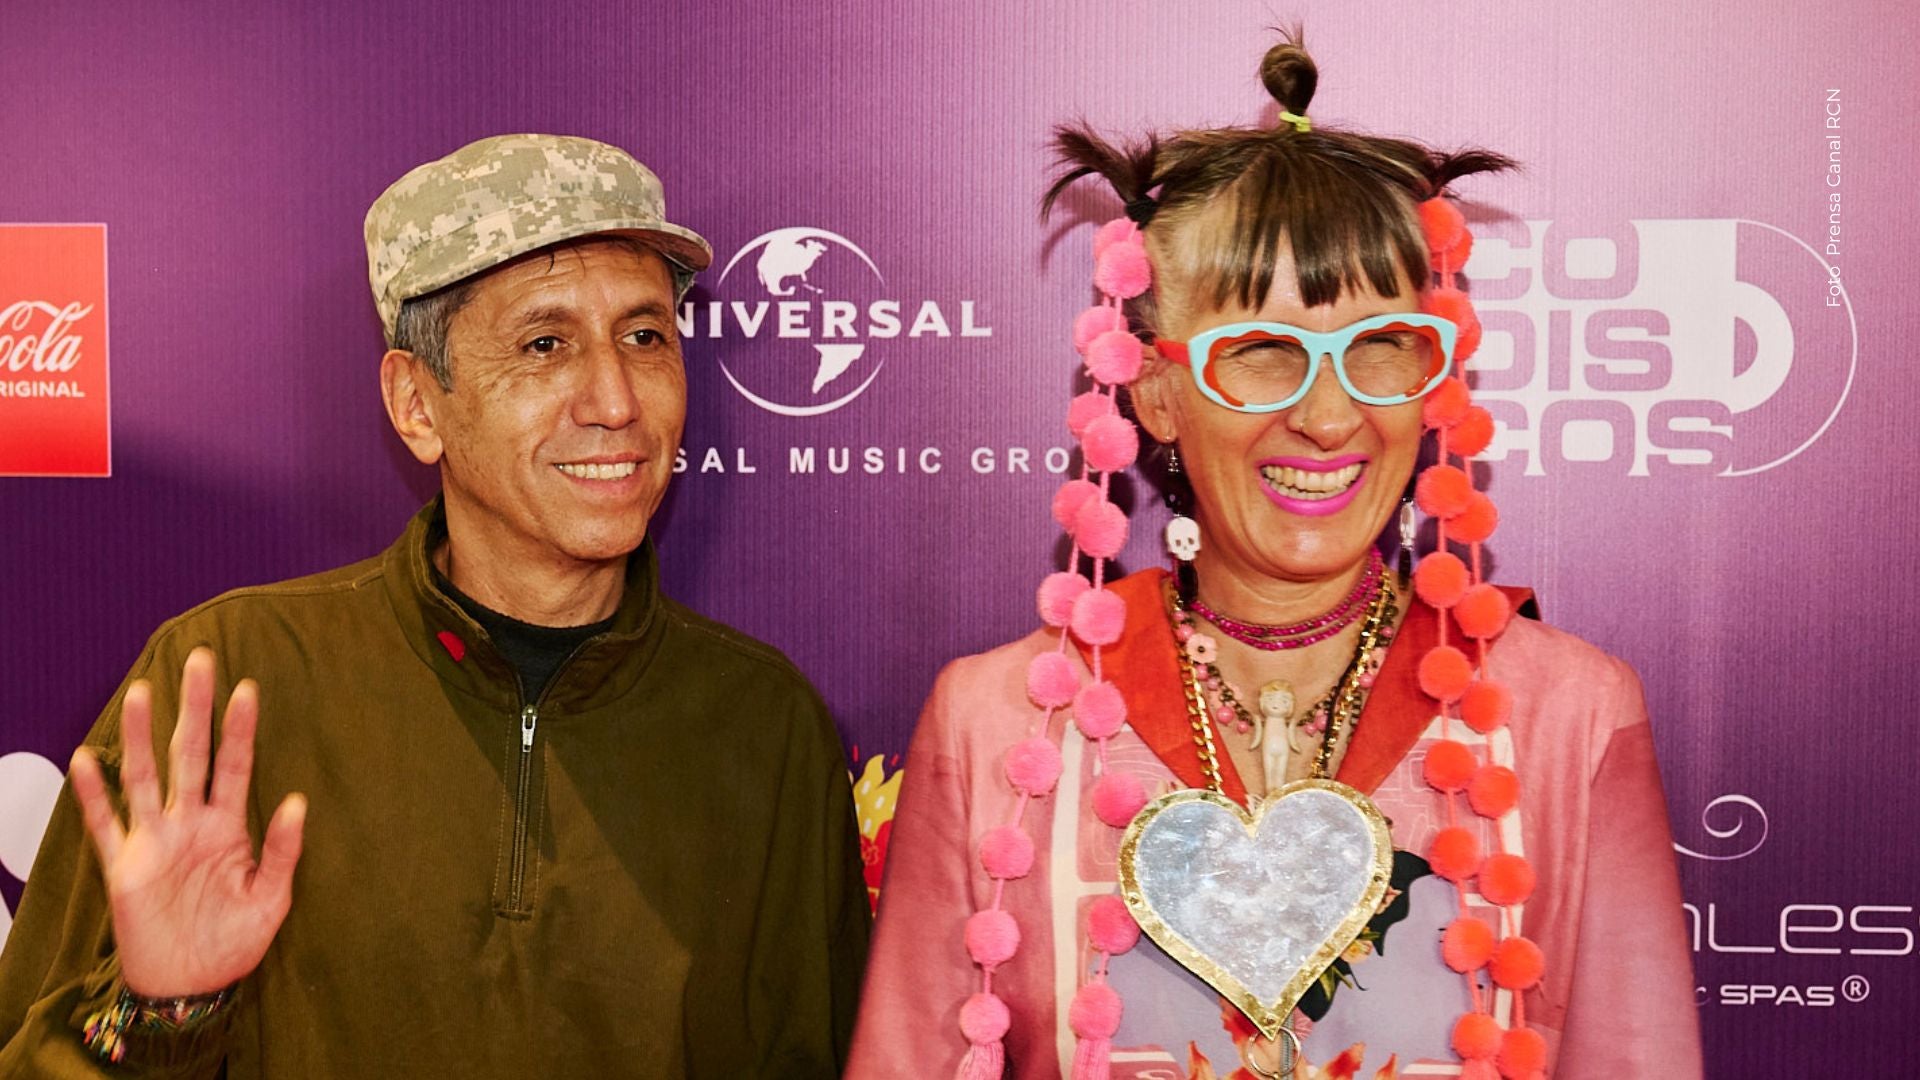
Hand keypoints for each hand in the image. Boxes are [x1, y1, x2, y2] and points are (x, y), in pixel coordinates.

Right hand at [69, 647, 305, 997]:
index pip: (236, 765)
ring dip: (144, 736)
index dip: (241, 729)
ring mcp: (155, 840)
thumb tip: (298, 801)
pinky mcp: (124, 866)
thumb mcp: (273, 897)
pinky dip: (94, 793)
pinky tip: (88, 758)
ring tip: (145, 692)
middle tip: (202, 659)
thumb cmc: (233, 940)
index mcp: (229, 827)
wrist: (192, 985)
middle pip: (192, 754)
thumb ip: (284, 851)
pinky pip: (104, 824)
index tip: (248, 687)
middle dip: (196, 709)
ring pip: (146, 777)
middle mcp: (190, 823)